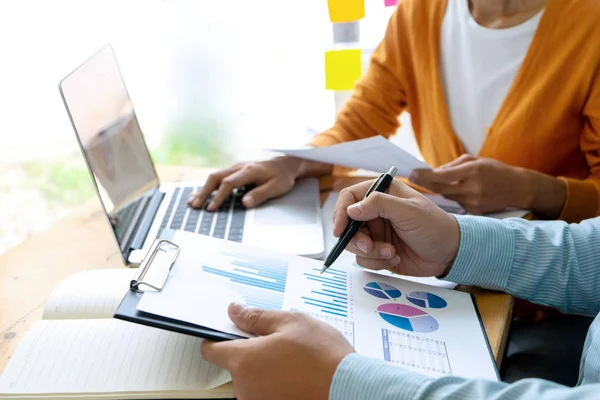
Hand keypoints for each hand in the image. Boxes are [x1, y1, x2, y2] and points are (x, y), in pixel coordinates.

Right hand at [188, 157, 329, 210]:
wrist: (286, 163)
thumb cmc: (282, 176)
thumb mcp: (277, 187)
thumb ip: (261, 194)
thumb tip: (245, 203)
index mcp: (249, 171)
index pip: (229, 183)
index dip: (218, 196)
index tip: (211, 209)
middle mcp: (239, 167)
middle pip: (216, 177)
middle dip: (204, 192)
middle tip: (195, 206)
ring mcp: (236, 168)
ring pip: (214, 176)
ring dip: (203, 189)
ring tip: (192, 202)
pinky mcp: (235, 171)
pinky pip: (218, 177)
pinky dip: (208, 186)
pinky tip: (200, 195)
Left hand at [201, 303, 353, 399]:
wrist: (349, 387)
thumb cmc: (322, 355)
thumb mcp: (290, 322)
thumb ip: (256, 317)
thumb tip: (234, 311)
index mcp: (244, 361)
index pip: (211, 350)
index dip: (217, 338)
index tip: (229, 332)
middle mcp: (245, 388)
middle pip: (236, 366)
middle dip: (251, 352)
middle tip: (278, 342)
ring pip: (252, 381)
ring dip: (265, 369)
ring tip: (293, 359)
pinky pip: (265, 393)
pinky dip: (275, 384)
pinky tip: (296, 374)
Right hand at [333, 179, 459, 275]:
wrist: (450, 253)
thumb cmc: (434, 226)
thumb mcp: (408, 211)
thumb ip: (379, 205)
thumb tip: (351, 209)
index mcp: (381, 193)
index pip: (350, 197)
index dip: (341, 212)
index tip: (340, 230)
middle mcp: (375, 211)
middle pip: (347, 224)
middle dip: (356, 239)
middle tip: (369, 247)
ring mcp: (375, 232)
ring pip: (354, 244)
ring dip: (370, 252)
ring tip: (391, 253)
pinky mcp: (378, 251)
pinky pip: (364, 259)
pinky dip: (376, 262)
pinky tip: (395, 259)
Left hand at [409, 155, 529, 214]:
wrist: (519, 189)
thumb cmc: (495, 170)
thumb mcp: (476, 160)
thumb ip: (453, 165)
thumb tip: (433, 171)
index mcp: (474, 171)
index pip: (443, 175)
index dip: (426, 175)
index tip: (412, 172)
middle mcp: (473, 188)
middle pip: (441, 188)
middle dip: (425, 183)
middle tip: (412, 177)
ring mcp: (474, 202)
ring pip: (447, 196)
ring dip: (441, 189)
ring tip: (440, 182)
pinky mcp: (474, 212)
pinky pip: (456, 203)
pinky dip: (453, 196)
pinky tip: (459, 191)